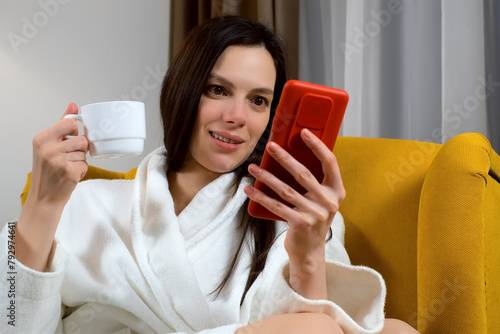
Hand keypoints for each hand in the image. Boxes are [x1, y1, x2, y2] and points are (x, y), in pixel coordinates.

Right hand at [28, 102, 88, 205]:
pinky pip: (85, 164)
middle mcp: (48, 148)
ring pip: (84, 152)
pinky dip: (81, 170)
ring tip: (68, 166)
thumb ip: (62, 124)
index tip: (68, 141)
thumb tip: (73, 105)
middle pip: (81, 139)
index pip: (70, 123)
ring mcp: (58, 160)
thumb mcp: (49, 145)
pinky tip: (70, 174)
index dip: (74, 133)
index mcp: (42, 138)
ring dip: (80, 160)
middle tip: (68, 157)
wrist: (44, 197)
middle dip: (79, 149)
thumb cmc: (47, 171)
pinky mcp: (69, 172)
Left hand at [244, 128, 345, 298]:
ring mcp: (315, 214)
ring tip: (252, 168)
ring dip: (266, 177)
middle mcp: (329, 202)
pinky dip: (261, 197)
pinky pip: (276, 206)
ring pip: (285, 189)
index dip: (317, 146)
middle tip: (270, 146)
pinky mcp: (300, 223)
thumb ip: (313, 182)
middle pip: (303, 174)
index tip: (304, 132)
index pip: (330, 162)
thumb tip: (290, 155)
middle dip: (284, 158)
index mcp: (336, 191)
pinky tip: (249, 190)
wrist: (309, 250)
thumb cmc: (312, 219)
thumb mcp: (320, 200)